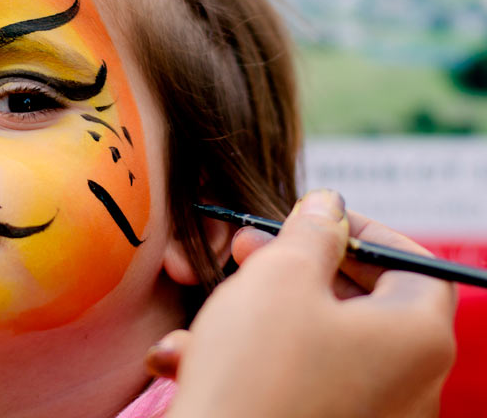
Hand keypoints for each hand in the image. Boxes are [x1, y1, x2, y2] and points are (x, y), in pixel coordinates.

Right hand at [150, 190, 456, 417]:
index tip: (309, 221)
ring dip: (253, 317)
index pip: (415, 263)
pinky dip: (247, 364)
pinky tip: (185, 359)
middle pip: (359, 301)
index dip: (362, 231)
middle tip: (243, 252)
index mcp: (416, 337)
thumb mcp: (280, 276)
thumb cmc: (256, 371)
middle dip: (292, 269)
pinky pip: (295, 384)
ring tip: (203, 314)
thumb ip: (310, 231)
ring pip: (314, 342)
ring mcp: (370, 417)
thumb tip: (327, 206)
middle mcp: (409, 384)